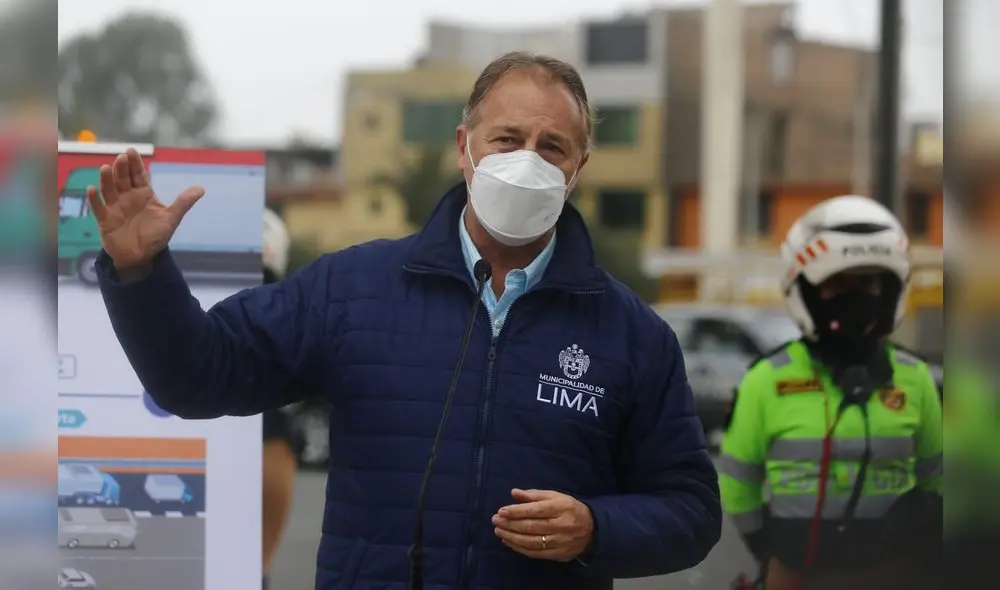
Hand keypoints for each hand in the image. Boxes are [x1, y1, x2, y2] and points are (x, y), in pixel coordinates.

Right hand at [86, 148, 204, 269]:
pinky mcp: (105, 220)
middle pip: (122, 179)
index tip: (131, 151)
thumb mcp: (171, 218)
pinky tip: (92, 190)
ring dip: (106, 179)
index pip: (138, 175)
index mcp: (143, 193)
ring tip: (105, 169)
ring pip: (109, 190)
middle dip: (121, 168)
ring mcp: (114, 207)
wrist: (141, 256)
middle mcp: (127, 197)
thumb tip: (201, 188)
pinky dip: (94, 199)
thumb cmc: (155, 235)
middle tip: (121, 158)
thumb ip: (183, 203)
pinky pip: (98, 208)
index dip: (134, 163)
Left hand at [492, 488, 593, 561]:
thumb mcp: (555, 496)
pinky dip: (519, 548)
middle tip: (495, 521)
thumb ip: (534, 495)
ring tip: (499, 532)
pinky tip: (509, 542)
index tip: (501, 511)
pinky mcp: (557, 554)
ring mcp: (559, 542)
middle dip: (510, 524)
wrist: (591, 529)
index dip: (516, 511)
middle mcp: (560, 525)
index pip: (534, 510)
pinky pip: (535, 553)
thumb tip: (514, 493)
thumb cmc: (569, 509)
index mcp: (560, 507)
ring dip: (511, 537)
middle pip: (531, 526)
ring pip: (531, 541)